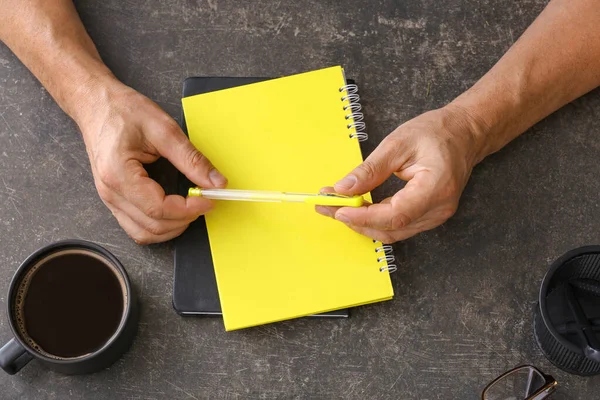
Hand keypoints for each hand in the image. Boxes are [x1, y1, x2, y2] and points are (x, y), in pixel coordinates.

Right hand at [79, 81, 226, 243]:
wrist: (96, 104)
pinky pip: (137, 226)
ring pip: (144, 233)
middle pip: (153, 226)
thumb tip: (215, 182)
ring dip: (173, 227)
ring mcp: (109, 199)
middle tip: (205, 200)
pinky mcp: (114, 199)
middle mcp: (111, 193)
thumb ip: (191, 158)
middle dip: (185, 219)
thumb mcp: (164, 129)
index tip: (209, 199)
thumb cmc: (122, 111)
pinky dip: (159, 224)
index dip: (189, 209)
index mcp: (119, 174)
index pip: (159, 208)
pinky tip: (175, 210)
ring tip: (191, 207)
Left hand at [316, 106, 481, 243]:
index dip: (363, 217)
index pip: (395, 215)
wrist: (464, 135)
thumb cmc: (437, 133)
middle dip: (355, 220)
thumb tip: (343, 188)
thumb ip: (370, 169)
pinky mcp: (428, 216)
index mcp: (436, 188)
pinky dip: (374, 219)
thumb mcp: (398, 143)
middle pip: (390, 228)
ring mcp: (435, 216)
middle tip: (326, 206)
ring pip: (392, 232)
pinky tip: (356, 208)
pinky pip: (397, 226)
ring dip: (361, 222)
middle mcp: (438, 209)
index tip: (338, 210)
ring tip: (336, 205)